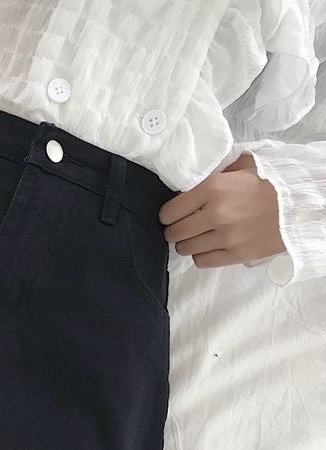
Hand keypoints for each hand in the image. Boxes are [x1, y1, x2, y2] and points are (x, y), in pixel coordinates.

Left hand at [158, 152, 286, 268]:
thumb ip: (217, 171)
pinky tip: (209, 246)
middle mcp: (216, 214)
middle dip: (174, 230)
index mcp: (214, 188)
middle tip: (182, 226)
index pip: (170, 211)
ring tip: (197, 236)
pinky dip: (201, 255)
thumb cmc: (274, 182)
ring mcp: (226, 237)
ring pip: (185, 249)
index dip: (167, 214)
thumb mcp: (245, 166)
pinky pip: (202, 261)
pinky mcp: (236, 255)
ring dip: (187, 243)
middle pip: (174, 233)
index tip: (172, 214)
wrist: (303, 203)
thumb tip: (194, 180)